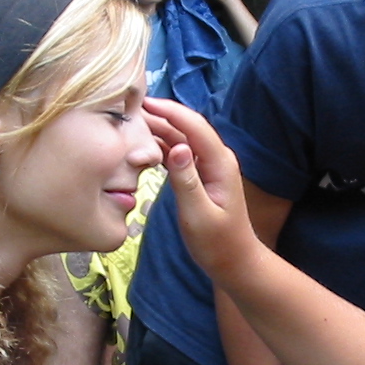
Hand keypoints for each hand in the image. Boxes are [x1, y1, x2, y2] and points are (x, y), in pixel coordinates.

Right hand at [148, 96, 259, 282]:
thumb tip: (176, 146)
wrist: (234, 262)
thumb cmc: (217, 244)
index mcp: (220, 163)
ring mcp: (209, 165)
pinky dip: (163, 144)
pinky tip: (143, 144)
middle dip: (161, 114)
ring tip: (131, 121)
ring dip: (160, 127)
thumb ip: (186, 181)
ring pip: (183, 137)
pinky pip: (181, 152)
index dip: (170, 110)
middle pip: (187, 126)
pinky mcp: (201, 174)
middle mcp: (217, 158)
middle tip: (129, 108)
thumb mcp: (198, 215)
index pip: (194, 126)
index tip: (144, 101)